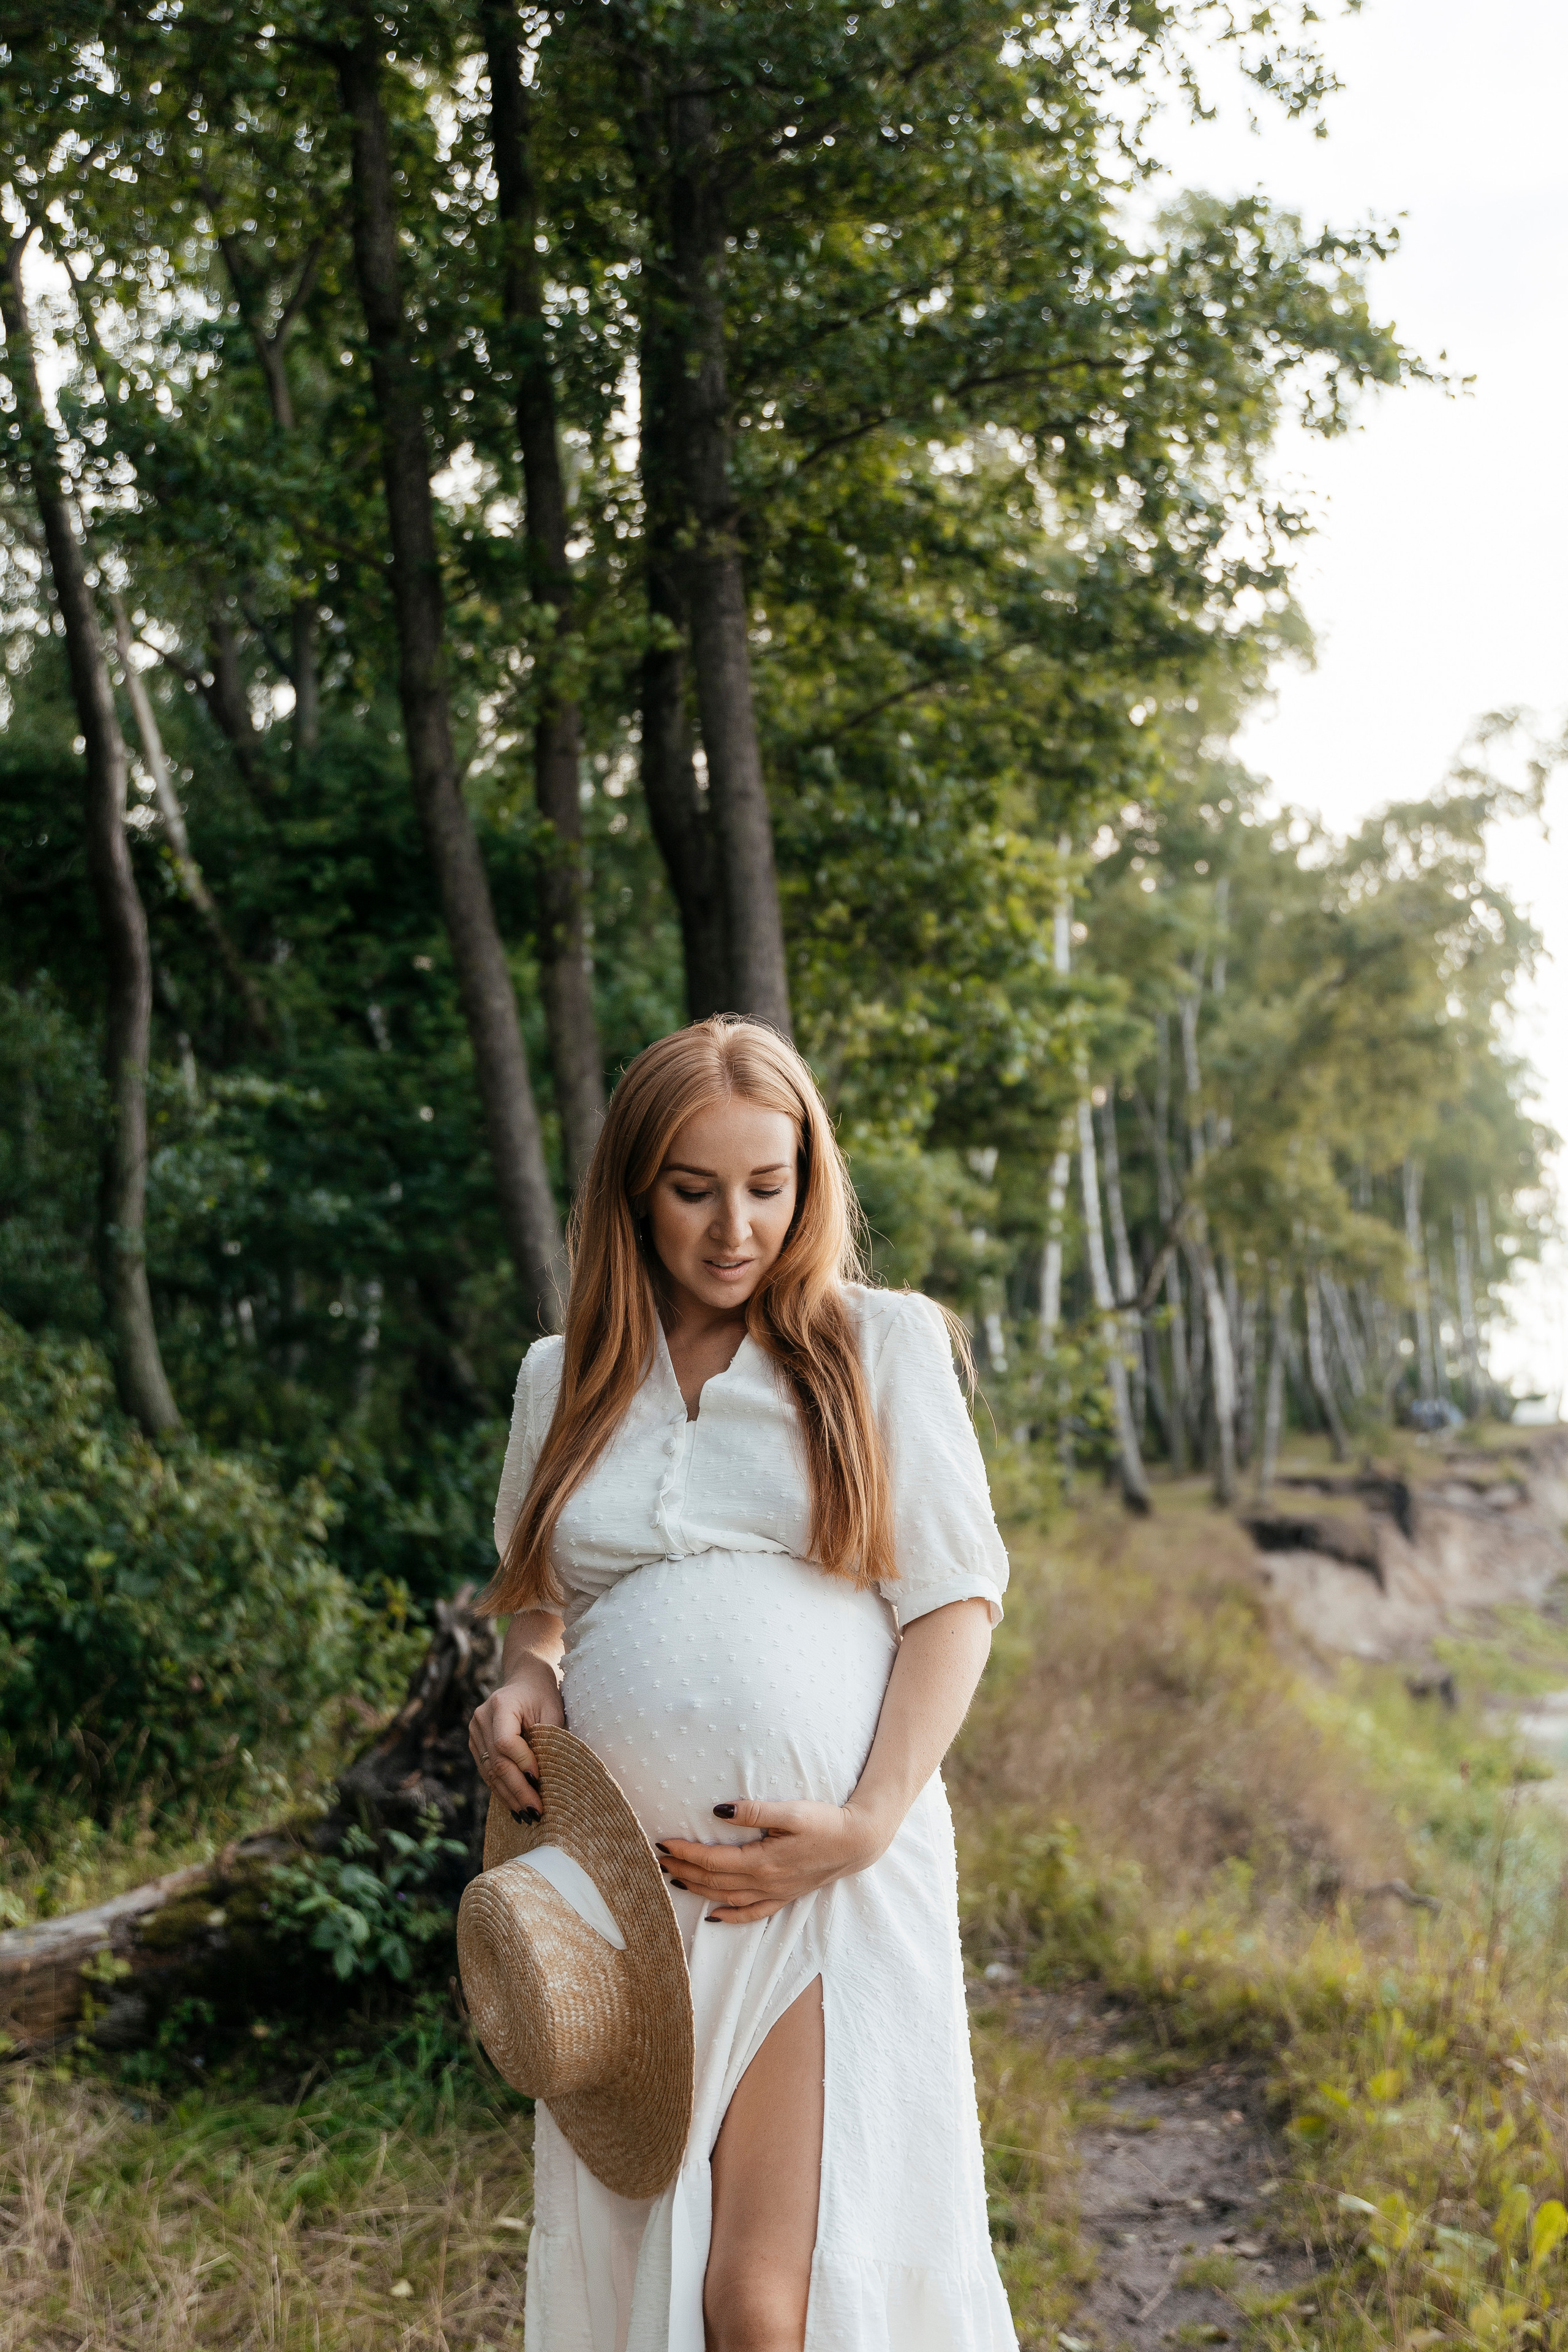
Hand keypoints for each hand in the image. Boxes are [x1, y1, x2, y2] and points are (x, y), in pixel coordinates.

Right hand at [467, 1661, 564, 1822]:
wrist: (525, 1679)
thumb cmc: (543, 1694)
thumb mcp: (552, 1709)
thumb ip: (549, 1737)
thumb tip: (553, 1775)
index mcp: (500, 1705)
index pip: (506, 1742)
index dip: (522, 1764)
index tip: (540, 1781)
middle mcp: (481, 1719)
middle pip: (496, 1762)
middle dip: (517, 1790)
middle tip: (536, 1811)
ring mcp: (475, 1733)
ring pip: (490, 1772)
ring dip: (509, 1796)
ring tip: (528, 1816)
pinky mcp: (476, 1745)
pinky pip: (487, 1772)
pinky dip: (502, 1790)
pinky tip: (515, 1806)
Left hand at [655, 1798, 889, 1924]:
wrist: (858, 1842)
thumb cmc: (826, 1822)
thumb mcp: (791, 1811)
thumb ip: (754, 1812)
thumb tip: (718, 1811)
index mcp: (762, 1861)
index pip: (712, 1860)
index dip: (685, 1853)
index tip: (663, 1844)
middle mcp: (764, 1883)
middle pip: (714, 1881)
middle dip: (684, 1871)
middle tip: (659, 1861)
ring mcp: (774, 1893)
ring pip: (726, 1898)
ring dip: (698, 1891)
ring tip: (675, 1881)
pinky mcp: (784, 1897)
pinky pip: (752, 1914)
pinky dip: (730, 1917)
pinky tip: (714, 1917)